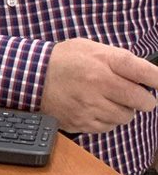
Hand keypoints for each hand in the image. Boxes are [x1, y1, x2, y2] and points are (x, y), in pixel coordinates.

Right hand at [39, 38, 157, 132]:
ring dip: (122, 109)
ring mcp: (91, 106)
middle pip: (144, 101)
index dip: (157, 80)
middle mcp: (100, 85)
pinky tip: (94, 107)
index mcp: (104, 62)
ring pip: (126, 116)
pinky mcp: (82, 122)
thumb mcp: (90, 47)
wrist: (30, 76)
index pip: (147, 73)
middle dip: (142, 98)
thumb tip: (147, 74)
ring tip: (106, 99)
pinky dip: (106, 119)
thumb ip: (118, 58)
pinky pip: (108, 127)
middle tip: (130, 93)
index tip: (157, 82)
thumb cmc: (63, 60)